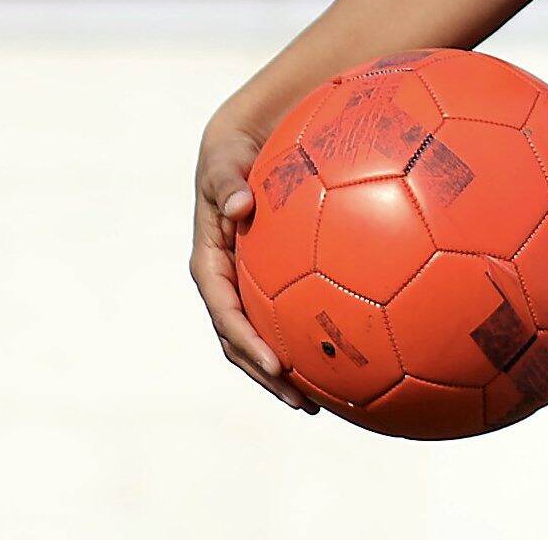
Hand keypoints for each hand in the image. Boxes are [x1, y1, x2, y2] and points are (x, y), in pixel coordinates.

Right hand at [191, 109, 317, 412]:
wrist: (243, 143)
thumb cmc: (233, 151)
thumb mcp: (223, 159)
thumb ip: (227, 180)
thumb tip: (241, 204)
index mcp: (209, 263)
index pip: (224, 312)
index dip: (247, 342)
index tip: (277, 364)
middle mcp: (225, 283)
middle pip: (240, 342)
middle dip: (267, 376)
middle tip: (302, 402)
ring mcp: (246, 287)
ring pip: (260, 340)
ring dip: (283, 375)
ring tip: (318, 403)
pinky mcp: (267, 283)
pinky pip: (284, 319)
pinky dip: (302, 342)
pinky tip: (337, 360)